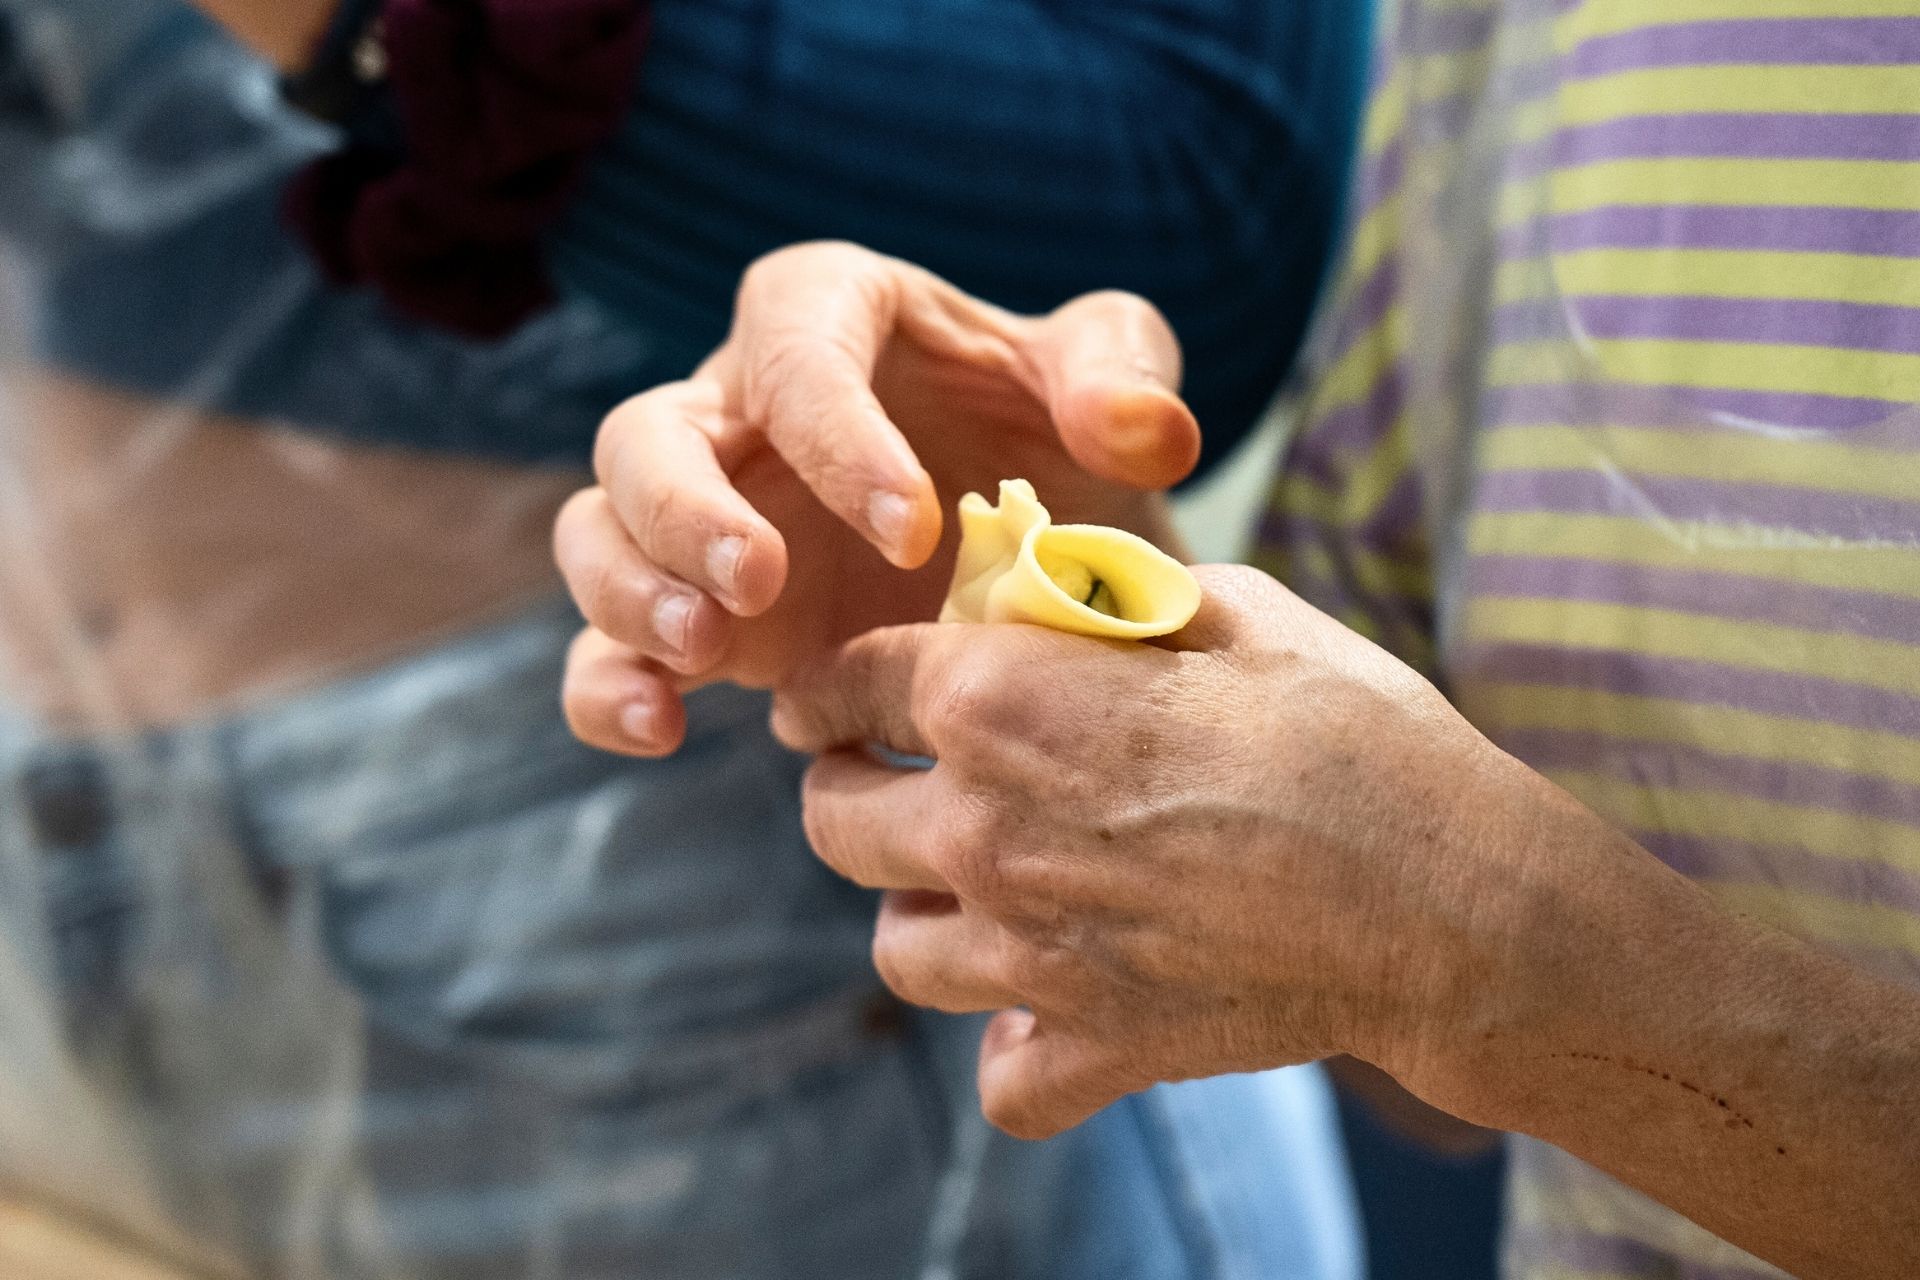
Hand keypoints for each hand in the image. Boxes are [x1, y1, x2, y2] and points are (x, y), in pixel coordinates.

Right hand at [556, 242, 1200, 755]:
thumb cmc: (1053, 440)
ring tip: (704, 654)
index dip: (836, 430)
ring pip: (599, 531)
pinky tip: (658, 729)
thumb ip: (1122, 377)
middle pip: (647, 434)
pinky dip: (607, 684)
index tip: (916, 526)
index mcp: (833, 320)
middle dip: (684, 509)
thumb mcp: (1103, 388)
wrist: (1033, 551)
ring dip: (629, 592)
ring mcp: (701, 519)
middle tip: (760, 582)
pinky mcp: (694, 615)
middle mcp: (741, 411)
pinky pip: (606, 644)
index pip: (797, 345)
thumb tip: (1143, 429)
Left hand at [769, 564, 1568, 1138]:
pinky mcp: (1094, 1046)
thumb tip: (1068, 590)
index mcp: (1003, 703)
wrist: (1459, 901)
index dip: (828, 686)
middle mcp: (985, 830)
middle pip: (832, 821)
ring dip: (920, 915)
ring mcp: (1030, 954)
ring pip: (896, 951)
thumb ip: (1121, 599)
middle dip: (846, 793)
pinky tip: (1051, 1011)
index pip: (848, 685)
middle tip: (885, 786)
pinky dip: (1016, 1051)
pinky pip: (1002, 1077)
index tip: (827, 702)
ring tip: (972, 892)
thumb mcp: (1240, 614)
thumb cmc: (1359, 735)